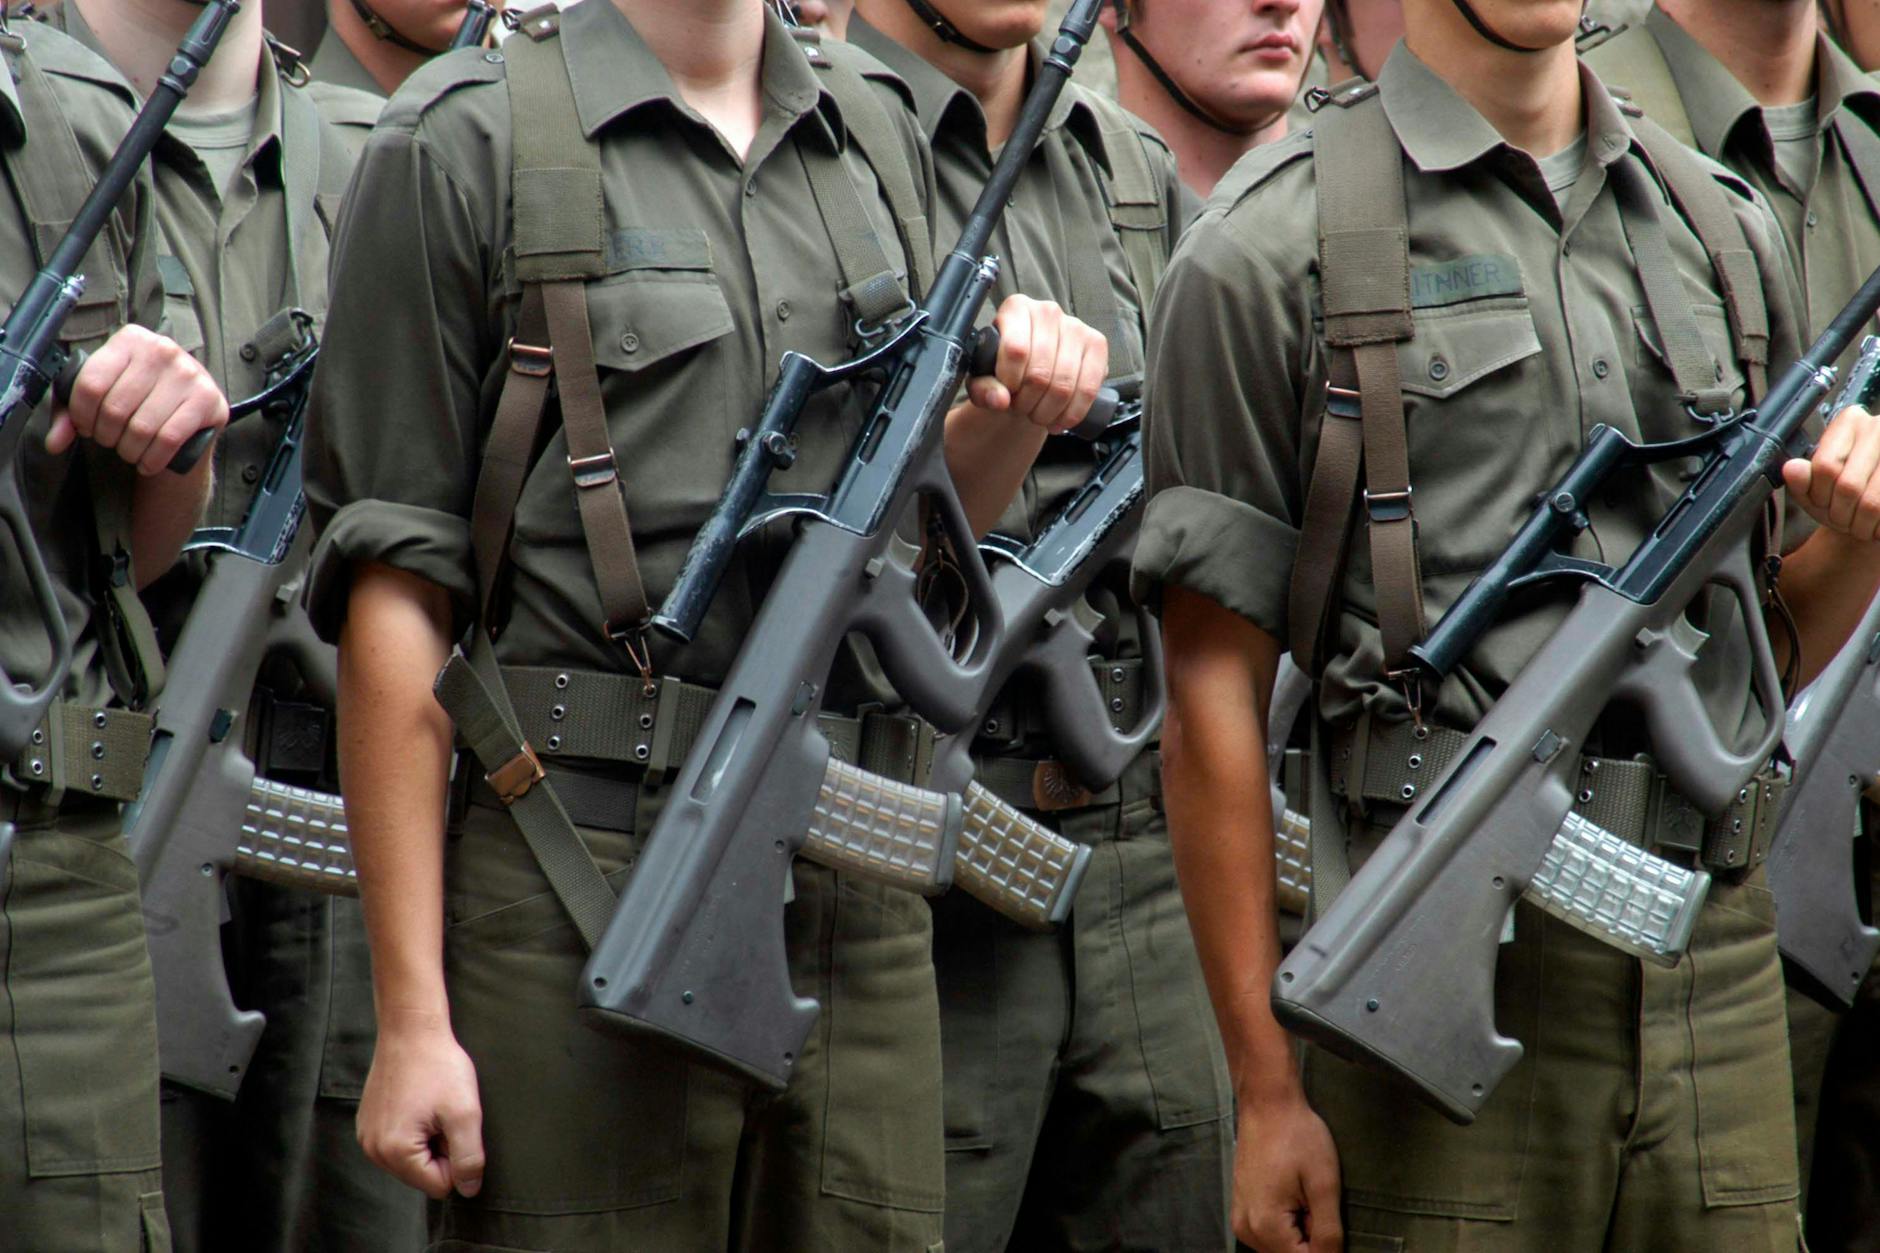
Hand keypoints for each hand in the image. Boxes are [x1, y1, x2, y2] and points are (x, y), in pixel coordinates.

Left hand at [45, 324, 225, 473]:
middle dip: (106, 436)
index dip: (81, 415)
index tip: (86, 427)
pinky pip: (169, 438)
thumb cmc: (140, 403)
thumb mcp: (101, 399)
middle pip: (115, 407)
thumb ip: (71, 416)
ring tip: (129, 451)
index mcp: (130, 339)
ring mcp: (189, 373)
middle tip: (111, 441)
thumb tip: (54, 442)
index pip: (91, 383)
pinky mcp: (209, 399)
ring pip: (142, 427)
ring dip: (129, 451)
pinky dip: (153, 459)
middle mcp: (162, 349)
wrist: (191, 416)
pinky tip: (148, 462)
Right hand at [358, 1014, 486, 1200]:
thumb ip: (469, 1158)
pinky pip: (398, 1144)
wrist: (410, 1029)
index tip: (453, 1124)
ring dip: (428, 1139)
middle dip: (440, 1149)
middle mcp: (373, 1151)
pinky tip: (417, 1101)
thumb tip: (469, 1191)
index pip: (440, 1185)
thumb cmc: (439, 1066)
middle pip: (423, 1175)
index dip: (457, 1158)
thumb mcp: (465, 1113)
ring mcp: (366, 1138)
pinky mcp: (367, 1124)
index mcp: (395, 1152)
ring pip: (412, 1160)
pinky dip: (413, 1129)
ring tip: (430, 1106)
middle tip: (442, 1113)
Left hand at [965, 295, 1106, 434]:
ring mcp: (1077, 327)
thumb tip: (1000, 399)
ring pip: (1063, 385)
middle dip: (1027, 402)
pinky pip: (1088, 389)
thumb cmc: (1005, 370)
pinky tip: (1058, 419)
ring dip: (1047, 411)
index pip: (1016, 350)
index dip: (1010, 382)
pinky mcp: (1097, 345)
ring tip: (1037, 414)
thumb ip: (983, 389)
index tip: (1006, 393)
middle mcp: (1048, 311)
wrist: (1030, 372)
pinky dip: (1071, 413)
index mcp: (1016, 308)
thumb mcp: (982, 379)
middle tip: (1020, 408)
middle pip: (1040, 372)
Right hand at [1234, 1090, 1343, 1252]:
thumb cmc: (1298, 1136)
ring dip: (1300, 1234)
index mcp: (1266, 1227)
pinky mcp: (1241, 1210)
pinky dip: (1288, 1226)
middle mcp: (1246, 1230)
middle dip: (1312, 1240)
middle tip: (1317, 1204)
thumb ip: (1329, 1232)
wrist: (1267, 1104)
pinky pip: (1269, 1236)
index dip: (1327, 1248)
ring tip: (1306, 1198)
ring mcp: (1240, 1221)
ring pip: (1280, 1249)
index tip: (1328, 1218)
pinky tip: (1295, 1197)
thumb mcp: (1324, 1184)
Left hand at [1783, 402, 1879, 540]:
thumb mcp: (1816, 493)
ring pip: (1872, 503)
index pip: (1826, 465)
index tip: (1822, 502)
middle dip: (1841, 515)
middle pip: (1848, 486)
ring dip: (1862, 525)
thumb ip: (1801, 481)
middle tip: (1844, 521)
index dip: (1819, 495)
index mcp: (1851, 422)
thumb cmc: (1846, 499)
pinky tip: (1878, 526)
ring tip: (1861, 525)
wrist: (1878, 516)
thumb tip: (1792, 468)